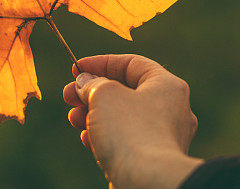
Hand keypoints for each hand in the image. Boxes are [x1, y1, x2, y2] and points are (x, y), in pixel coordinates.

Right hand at [63, 54, 201, 188]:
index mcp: (167, 85)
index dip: (101, 63)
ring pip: (123, 117)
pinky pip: (126, 140)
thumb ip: (92, 83)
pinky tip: (86, 140)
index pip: (132, 64)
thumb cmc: (129, 131)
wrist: (147, 182)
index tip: (75, 68)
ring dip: (94, 115)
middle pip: (126, 91)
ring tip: (74, 119)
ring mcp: (164, 136)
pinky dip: (105, 136)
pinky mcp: (153, 158)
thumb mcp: (104, 94)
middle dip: (92, 92)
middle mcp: (171, 109)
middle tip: (68, 96)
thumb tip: (84, 83)